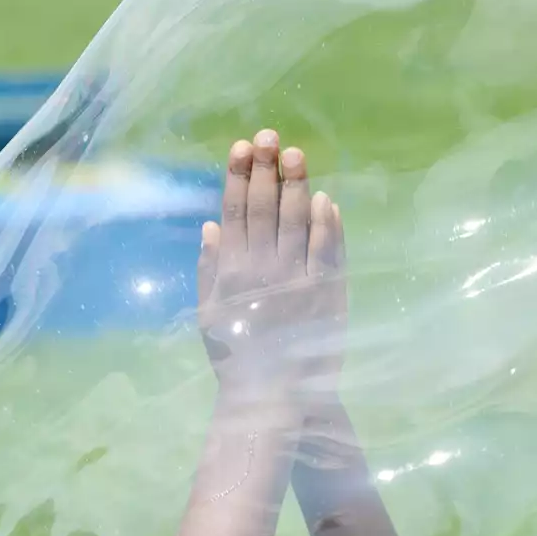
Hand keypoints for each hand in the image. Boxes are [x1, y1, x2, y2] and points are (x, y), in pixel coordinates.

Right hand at [197, 130, 345, 399]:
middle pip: (263, 208)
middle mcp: (262, 270)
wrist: (274, 399)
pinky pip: (327, 249)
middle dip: (265, 168)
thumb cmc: (238, 361)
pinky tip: (325, 199)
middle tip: (270, 136)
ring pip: (295, 221)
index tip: (241, 147)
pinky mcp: (327, 293)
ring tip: (296, 154)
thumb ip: (209, 271)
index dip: (237, 176)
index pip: (233, 212)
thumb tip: (212, 227)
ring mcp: (296, 279)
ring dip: (295, 184)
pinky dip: (326, 223)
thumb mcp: (210, 317)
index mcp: (231, 273)